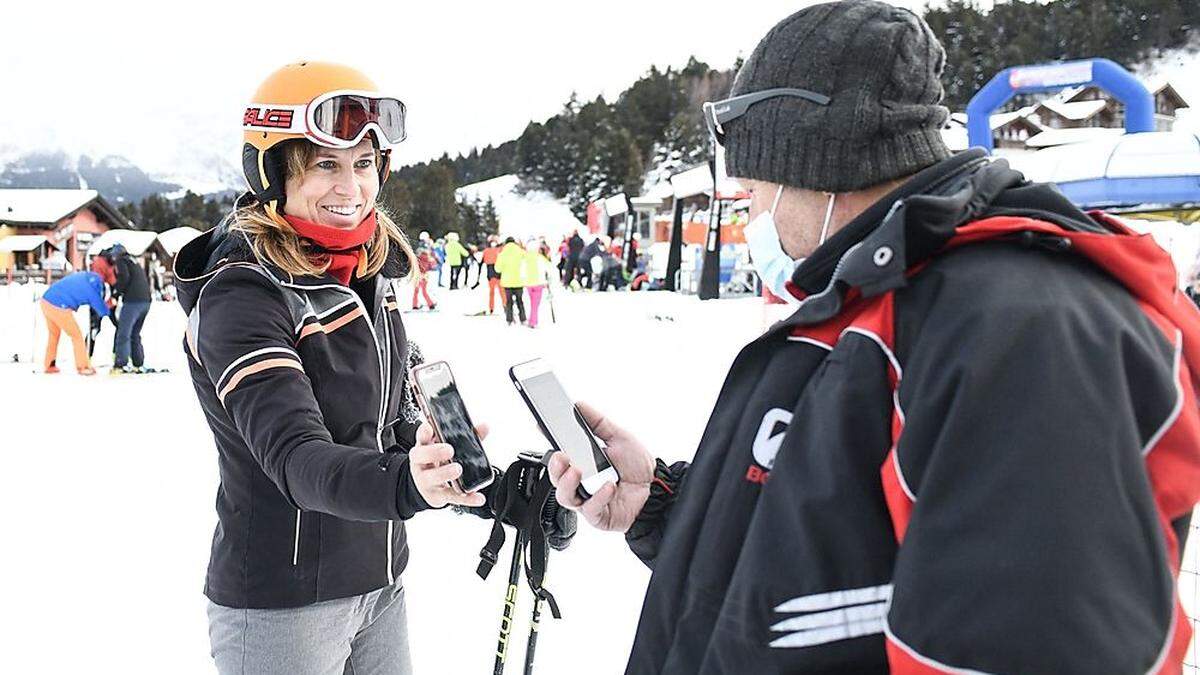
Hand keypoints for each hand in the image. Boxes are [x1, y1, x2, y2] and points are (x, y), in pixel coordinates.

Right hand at [411, 421, 488, 508]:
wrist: (429, 486)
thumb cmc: (439, 461)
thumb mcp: (447, 446)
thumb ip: (466, 436)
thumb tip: (485, 427)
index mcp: (424, 446)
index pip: (421, 436)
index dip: (424, 432)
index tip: (429, 427)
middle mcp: (421, 463)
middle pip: (421, 456)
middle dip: (434, 452)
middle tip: (449, 450)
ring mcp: (426, 480)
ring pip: (432, 478)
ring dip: (445, 473)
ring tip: (458, 470)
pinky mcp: (437, 496)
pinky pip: (451, 497)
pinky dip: (467, 499)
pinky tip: (478, 497)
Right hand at [547, 402, 653, 532]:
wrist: (658, 489)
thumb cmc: (638, 467)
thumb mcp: (618, 437)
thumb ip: (598, 422)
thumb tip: (579, 405)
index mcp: (582, 463)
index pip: (559, 455)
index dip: (550, 443)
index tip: (543, 427)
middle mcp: (581, 483)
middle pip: (556, 478)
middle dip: (554, 467)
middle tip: (561, 456)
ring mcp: (588, 500)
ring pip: (565, 497)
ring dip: (568, 484)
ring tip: (577, 472)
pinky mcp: (599, 516)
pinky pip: (591, 510)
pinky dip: (598, 497)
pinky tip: (608, 486)